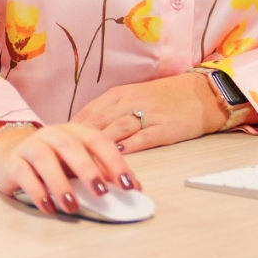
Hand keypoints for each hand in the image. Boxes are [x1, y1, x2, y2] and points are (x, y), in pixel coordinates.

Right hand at [0, 122, 137, 215]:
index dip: (114, 161)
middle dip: (88, 168)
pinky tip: (48, 206)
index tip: (129, 185)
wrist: (8, 156)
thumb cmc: (51, 162)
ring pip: (44, 157)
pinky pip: (23, 173)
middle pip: (70, 145)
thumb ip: (100, 172)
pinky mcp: (12, 162)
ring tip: (72, 206)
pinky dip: (37, 191)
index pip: (97, 140)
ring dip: (60, 182)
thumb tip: (132, 187)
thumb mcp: (76, 164)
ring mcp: (30, 146)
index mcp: (73, 131)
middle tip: (101, 192)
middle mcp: (52, 134)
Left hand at [73, 73, 227, 153]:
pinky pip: (142, 138)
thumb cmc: (164, 98)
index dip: (71, 130)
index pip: (88, 112)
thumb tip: (82, 130)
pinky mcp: (164, 128)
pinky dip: (128, 147)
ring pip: (117, 130)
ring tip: (83, 163)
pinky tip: (116, 157)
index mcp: (120, 94)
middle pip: (98, 121)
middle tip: (63, 159)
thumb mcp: (133, 98)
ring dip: (99, 148)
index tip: (57, 146)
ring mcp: (147, 114)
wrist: (199, 94)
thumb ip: (110, 112)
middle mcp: (130, 101)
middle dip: (79, 141)